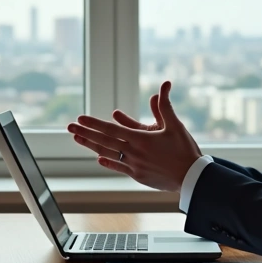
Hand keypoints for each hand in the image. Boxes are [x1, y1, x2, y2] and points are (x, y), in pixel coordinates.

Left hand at [67, 80, 201, 191]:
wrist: (192, 178)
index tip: (80, 118)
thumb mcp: (174, 125)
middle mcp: (133, 152)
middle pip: (104, 141)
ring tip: (77, 139)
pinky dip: (107, 162)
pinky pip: (119, 167)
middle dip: (85, 133)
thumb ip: (164, 105)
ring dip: (91, 146)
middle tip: (69, 127)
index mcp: (140, 139)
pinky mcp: (138, 176)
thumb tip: (164, 84)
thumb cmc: (185, 150)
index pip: (111, 129)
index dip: (94, 123)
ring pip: (108, 154)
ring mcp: (134, 166)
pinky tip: (98, 158)